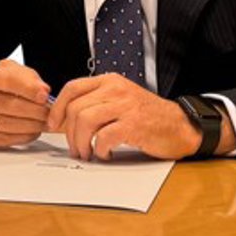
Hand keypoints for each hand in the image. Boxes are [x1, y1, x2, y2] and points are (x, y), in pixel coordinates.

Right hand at [0, 58, 50, 147]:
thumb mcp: (7, 70)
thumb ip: (26, 77)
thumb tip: (43, 91)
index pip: (8, 81)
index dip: (29, 89)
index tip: (44, 95)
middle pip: (11, 106)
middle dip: (36, 110)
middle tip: (49, 112)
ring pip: (10, 125)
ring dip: (33, 125)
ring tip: (44, 122)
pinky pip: (6, 139)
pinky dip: (24, 136)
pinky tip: (32, 130)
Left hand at [47, 73, 235, 160]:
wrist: (182, 126)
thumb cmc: (148, 117)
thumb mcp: (120, 100)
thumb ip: (96, 103)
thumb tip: (65, 119)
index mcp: (109, 81)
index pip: (72, 88)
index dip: (57, 108)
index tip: (53, 124)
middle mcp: (116, 89)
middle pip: (76, 108)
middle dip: (69, 133)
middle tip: (74, 148)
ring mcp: (125, 105)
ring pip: (85, 121)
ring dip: (81, 143)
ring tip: (87, 153)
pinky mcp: (134, 124)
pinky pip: (104, 137)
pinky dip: (100, 149)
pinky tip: (107, 154)